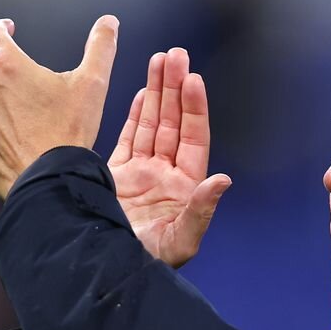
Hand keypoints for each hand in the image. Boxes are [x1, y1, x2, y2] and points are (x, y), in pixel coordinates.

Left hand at [0, 15, 118, 198]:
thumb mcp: (92, 85)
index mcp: (7, 65)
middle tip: (28, 92)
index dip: (2, 29)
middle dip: (4, 73)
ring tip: (21, 120)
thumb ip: (100, 47)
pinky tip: (8, 138)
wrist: (49, 179)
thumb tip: (108, 24)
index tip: (8, 31)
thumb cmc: (67, 134)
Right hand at [109, 48, 231, 268]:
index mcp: (184, 187)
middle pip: (173, 123)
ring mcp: (140, 175)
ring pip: (151, 125)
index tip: (192, 79)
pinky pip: (128, 139)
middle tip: (175, 54)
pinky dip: (135, 116)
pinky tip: (143, 93)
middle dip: (174, 88)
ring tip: (159, 60)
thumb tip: (223, 179)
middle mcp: (165, 176)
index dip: (194, 108)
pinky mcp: (115, 177)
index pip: (193, 137)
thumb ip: (201, 209)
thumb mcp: (180, 241)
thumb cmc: (148, 265)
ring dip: (156, 93)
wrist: (106, 274)